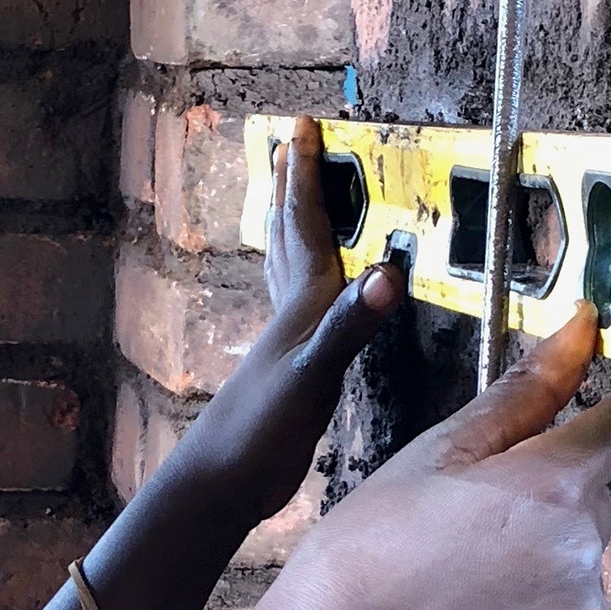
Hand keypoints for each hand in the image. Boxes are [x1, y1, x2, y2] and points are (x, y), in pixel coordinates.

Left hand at [167, 117, 402, 528]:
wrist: (223, 485)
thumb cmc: (261, 432)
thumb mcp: (314, 375)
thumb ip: (350, 325)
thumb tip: (387, 272)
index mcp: (301, 305)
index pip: (305, 223)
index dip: (306, 174)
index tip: (305, 124)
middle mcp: (291, 314)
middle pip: (289, 234)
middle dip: (293, 185)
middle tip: (292, 142)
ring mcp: (288, 342)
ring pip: (288, 266)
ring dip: (293, 225)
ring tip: (292, 198)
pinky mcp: (293, 372)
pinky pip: (302, 307)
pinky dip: (306, 282)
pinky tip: (310, 294)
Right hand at [195, 308, 610, 609]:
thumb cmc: (360, 565)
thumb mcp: (430, 460)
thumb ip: (521, 396)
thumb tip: (582, 332)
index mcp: (552, 491)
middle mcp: (585, 561)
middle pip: (592, 510)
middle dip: (547, 510)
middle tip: (463, 533)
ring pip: (578, 581)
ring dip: (536, 582)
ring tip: (454, 602)